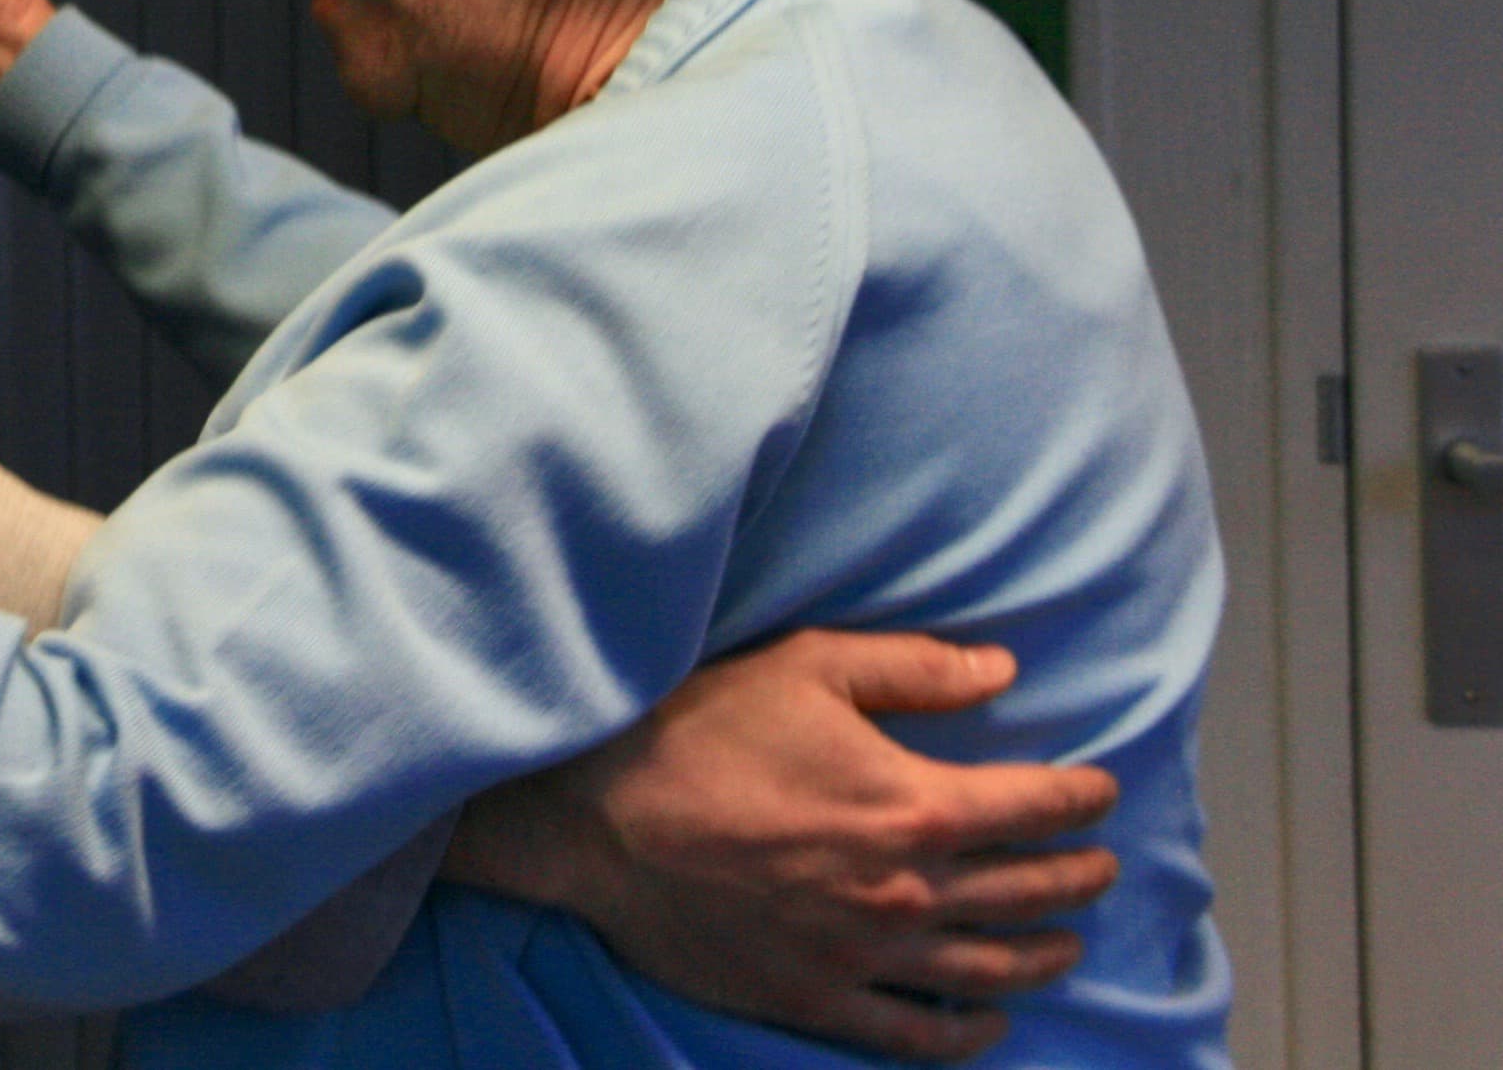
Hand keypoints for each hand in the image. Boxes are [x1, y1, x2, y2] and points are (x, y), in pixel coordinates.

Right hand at [444, 630, 1122, 1061]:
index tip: (1099, 791)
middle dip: (1077, 875)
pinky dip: (968, 1031)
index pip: (1033, 806)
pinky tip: (992, 1020)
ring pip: (989, 967)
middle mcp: (909, 890)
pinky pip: (918, 1033)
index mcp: (914, 805)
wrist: (598, 821)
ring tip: (1068, 942)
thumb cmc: (698, 732)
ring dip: (1043, 953)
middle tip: (1100, 865)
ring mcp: (866, 955)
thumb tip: (1003, 671)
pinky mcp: (818, 998)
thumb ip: (912, 669)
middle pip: (1026, 890)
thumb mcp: (803, 667)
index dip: (1079, 797)